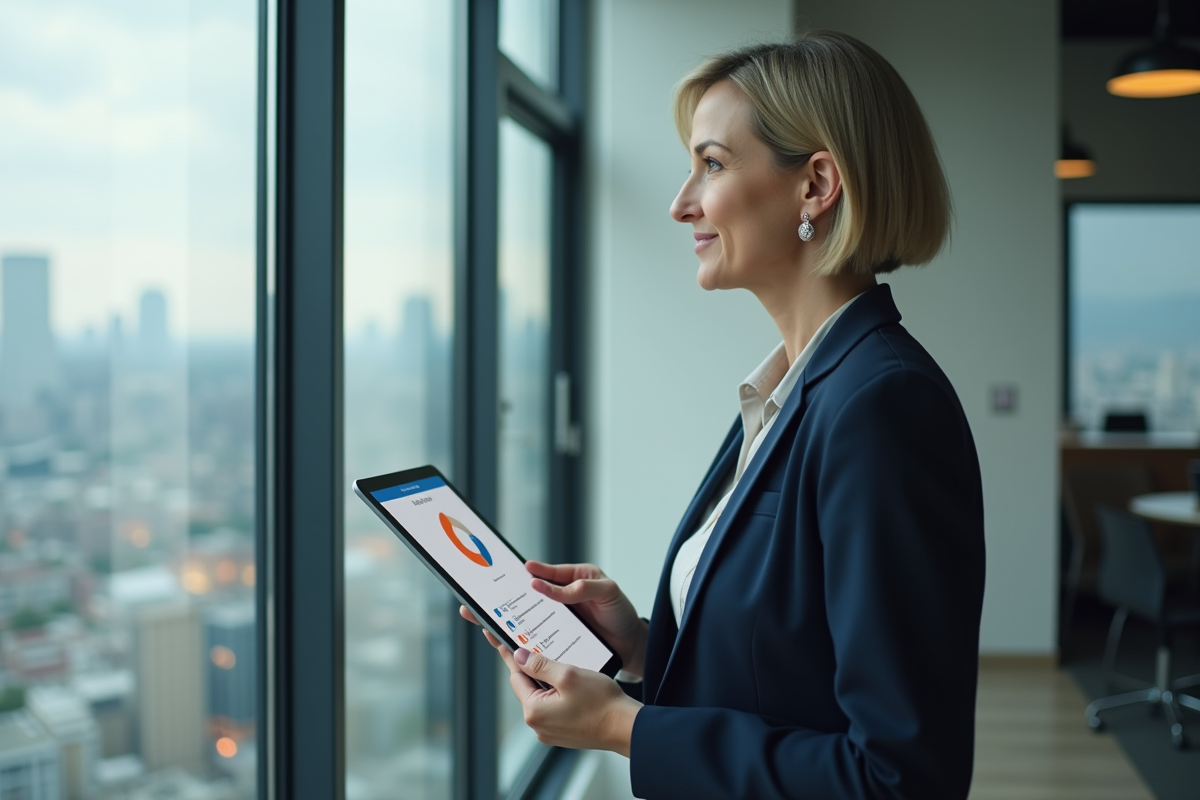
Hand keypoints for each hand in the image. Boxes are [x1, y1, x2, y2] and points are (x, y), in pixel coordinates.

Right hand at [459, 560, 648, 677]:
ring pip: (531, 616)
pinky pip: (539, 635)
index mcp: (573, 578)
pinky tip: (510, 642)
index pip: (547, 572)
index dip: (531, 572)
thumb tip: (550, 587)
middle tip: (487, 599)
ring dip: (511, 619)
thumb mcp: (607, 593)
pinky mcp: (559, 637)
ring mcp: (559, 618)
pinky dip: (525, 638)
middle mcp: (563, 597)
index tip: (517, 571)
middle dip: (508, 597)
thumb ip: (582, 588)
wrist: (631, 645)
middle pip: (531, 595)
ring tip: (488, 623)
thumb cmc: (621, 613)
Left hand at [482, 628, 641, 755]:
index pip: (516, 675)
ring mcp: (551, 731)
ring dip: (547, 680)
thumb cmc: (601, 703)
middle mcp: (538, 725)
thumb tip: (520, 656)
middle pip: (528, 686)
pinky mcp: (564, 732)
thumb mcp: (568, 675)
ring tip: (559, 664)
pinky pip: (553, 706)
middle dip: (532, 667)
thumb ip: (540, 665)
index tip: (499, 641)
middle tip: (536, 646)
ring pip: (542, 696)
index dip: (511, 655)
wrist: (626, 728)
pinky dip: (557, 693)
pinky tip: (570, 683)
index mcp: (534, 710)